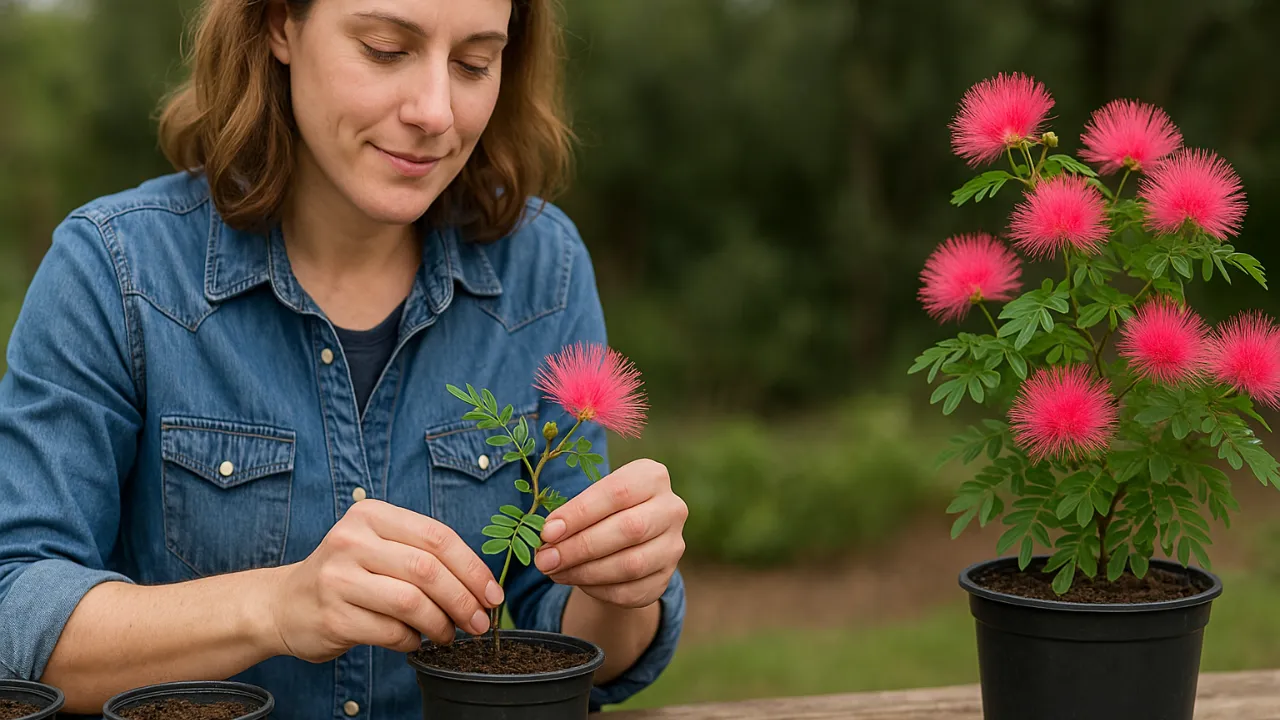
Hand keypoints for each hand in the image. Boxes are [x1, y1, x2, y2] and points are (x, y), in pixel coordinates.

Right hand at [265, 499, 504, 662]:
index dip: (473, 568)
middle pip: (428, 570)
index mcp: (371, 515)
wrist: (284, 603)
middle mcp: (352, 540)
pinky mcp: (333, 616)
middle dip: (463, 600)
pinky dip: (412, 641)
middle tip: (479, 622)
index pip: (437, 537)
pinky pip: (391, 632)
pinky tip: (414, 641)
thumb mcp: (379, 546)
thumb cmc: (347, 575)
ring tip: (448, 635)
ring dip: (440, 624)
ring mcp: (338, 578)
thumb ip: (423, 554)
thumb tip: (482, 587)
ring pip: (411, 602)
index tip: (493, 594)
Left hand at [534, 459, 687, 607]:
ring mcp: (673, 546)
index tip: (548, 532)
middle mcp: (671, 509)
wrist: (628, 541)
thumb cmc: (602, 511)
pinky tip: (576, 581)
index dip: (580, 514)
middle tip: (545, 559)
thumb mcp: (590, 500)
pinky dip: (597, 589)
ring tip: (555, 571)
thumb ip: (572, 515)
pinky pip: (630, 590)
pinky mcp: (665, 578)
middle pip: (628, 529)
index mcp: (653, 477)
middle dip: (580, 547)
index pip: (617, 493)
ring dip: (586, 571)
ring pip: (631, 565)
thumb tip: (548, 538)